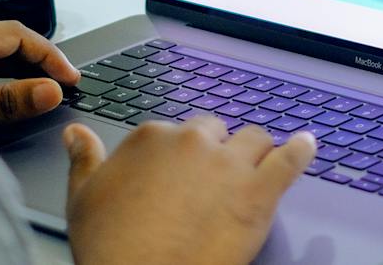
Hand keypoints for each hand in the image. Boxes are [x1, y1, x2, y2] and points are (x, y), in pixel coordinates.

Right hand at [64, 117, 314, 264]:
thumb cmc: (111, 249)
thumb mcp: (83, 200)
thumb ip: (83, 161)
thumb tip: (75, 134)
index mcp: (152, 139)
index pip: (177, 132)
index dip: (182, 154)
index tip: (183, 172)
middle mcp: (192, 142)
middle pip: (216, 132)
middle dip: (218, 151)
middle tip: (216, 178)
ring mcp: (228, 165)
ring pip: (255, 140)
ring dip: (257, 152)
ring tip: (259, 165)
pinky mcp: (258, 193)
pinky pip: (289, 160)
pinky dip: (301, 152)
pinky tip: (307, 146)